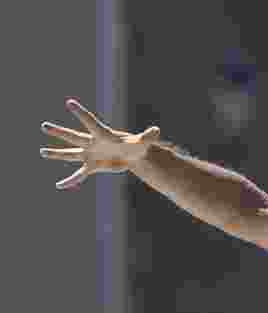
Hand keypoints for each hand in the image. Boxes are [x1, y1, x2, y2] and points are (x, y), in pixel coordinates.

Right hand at [40, 99, 160, 189]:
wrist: (132, 155)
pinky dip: (71, 180)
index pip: (90, 123)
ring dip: (56, 154)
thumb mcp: (143, 142)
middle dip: (60, 133)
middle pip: (73, 137)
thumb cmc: (136, 146)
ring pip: (70, 154)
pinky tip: (60, 186)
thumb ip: (148, 136)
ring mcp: (90, 154)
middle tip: (44, 126)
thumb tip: (157, 130)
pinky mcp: (92, 166)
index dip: (81, 114)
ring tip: (42, 152)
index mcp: (103, 135)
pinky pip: (79, 174)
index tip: (69, 102)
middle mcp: (92, 143)